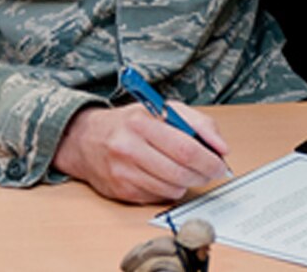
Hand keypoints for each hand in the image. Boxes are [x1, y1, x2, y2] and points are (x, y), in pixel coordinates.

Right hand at [53, 102, 231, 203]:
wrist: (85, 139)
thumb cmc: (129, 123)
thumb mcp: (163, 109)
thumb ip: (198, 123)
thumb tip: (222, 148)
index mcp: (141, 122)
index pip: (185, 148)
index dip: (209, 160)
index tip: (220, 163)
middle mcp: (129, 147)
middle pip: (180, 172)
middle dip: (203, 175)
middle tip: (210, 171)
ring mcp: (123, 172)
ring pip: (172, 189)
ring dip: (186, 183)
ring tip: (183, 170)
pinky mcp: (121, 191)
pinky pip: (158, 198)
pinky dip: (168, 190)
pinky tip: (162, 176)